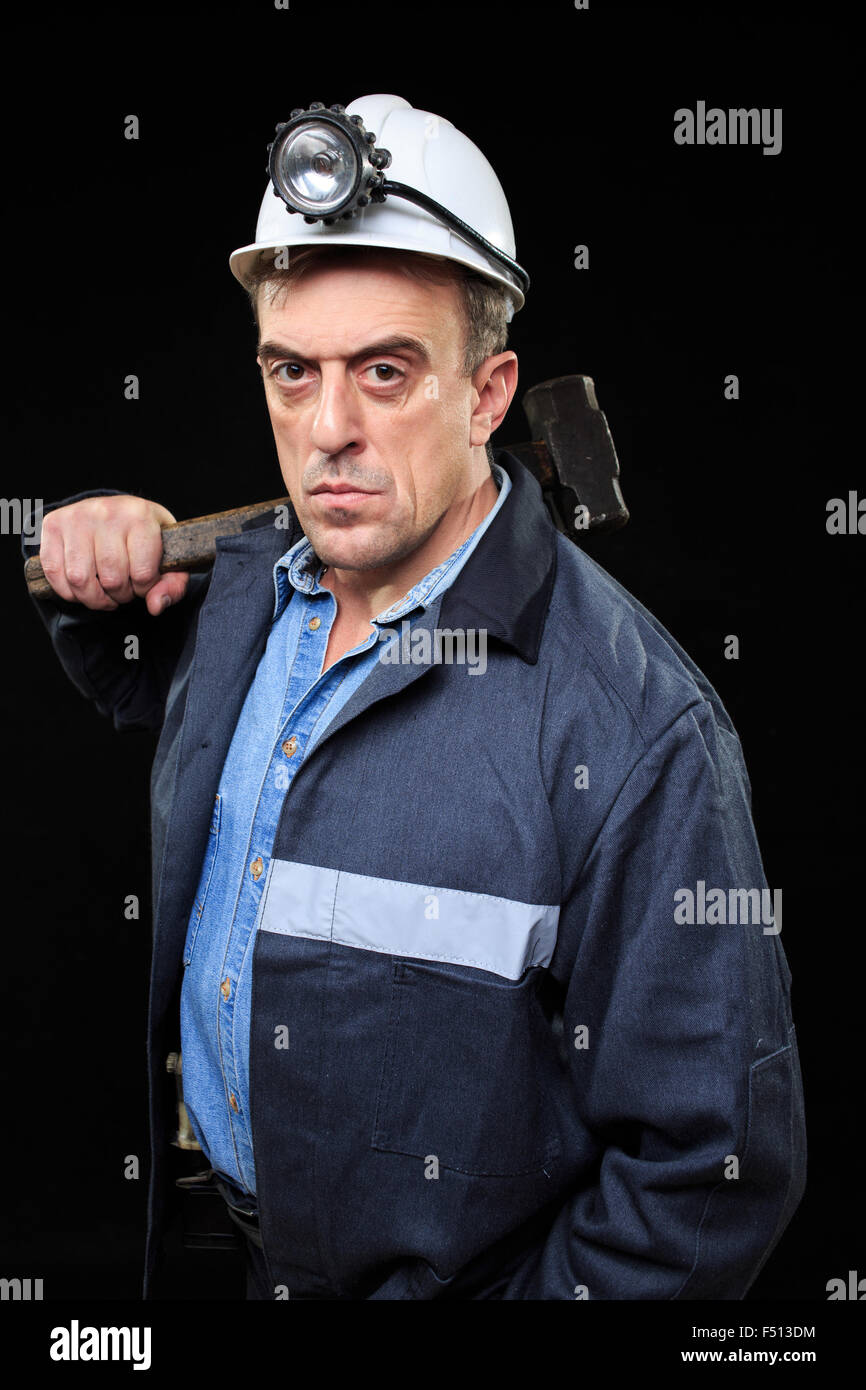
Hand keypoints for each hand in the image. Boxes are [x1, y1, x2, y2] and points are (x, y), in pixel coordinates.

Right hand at [37, 495, 189, 614]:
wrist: (117, 509)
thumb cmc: (144, 536)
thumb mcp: (169, 555)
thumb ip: (173, 584)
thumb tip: (155, 606)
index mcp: (140, 516)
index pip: (143, 573)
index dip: (144, 589)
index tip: (143, 583)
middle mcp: (106, 512)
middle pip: (111, 579)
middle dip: (120, 595)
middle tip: (123, 588)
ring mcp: (76, 517)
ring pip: (80, 579)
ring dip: (94, 598)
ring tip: (104, 591)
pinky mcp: (54, 524)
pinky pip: (54, 572)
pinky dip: (68, 591)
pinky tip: (82, 588)